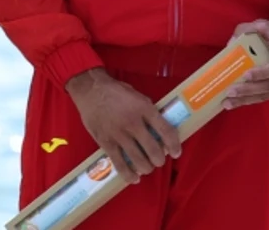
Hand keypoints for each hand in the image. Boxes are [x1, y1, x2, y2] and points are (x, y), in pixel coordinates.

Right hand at [64, 68, 180, 183]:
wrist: (92, 91)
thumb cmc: (117, 92)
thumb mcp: (139, 97)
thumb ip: (149, 112)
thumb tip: (159, 129)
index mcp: (146, 109)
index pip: (165, 130)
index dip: (174, 144)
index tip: (176, 153)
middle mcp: (134, 123)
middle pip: (153, 148)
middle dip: (159, 159)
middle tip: (160, 161)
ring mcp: (119, 134)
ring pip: (137, 158)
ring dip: (146, 167)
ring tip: (149, 168)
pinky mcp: (106, 142)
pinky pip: (118, 162)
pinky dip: (128, 173)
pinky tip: (134, 178)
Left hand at [224, 20, 268, 108]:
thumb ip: (250, 29)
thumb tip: (231, 42)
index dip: (263, 73)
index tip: (246, 75)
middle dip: (248, 90)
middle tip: (230, 91)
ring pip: (267, 94)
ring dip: (247, 99)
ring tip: (228, 102)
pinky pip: (267, 96)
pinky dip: (251, 100)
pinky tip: (237, 102)